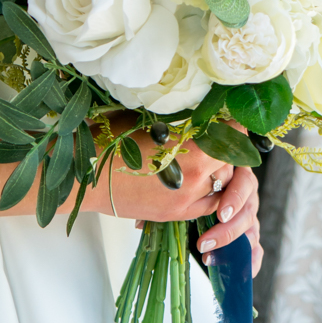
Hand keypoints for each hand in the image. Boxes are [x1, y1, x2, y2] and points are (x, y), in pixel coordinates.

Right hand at [85, 129, 262, 274]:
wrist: (87, 176)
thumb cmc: (113, 140)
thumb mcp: (151, 118)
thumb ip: (183, 118)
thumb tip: (203, 108)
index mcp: (192, 149)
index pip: (232, 136)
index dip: (234, 125)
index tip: (231, 118)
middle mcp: (195, 177)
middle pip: (229, 162)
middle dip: (226, 148)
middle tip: (216, 136)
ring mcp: (185, 200)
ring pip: (221, 186)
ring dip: (218, 172)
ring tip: (204, 158)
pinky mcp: (174, 214)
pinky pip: (206, 205)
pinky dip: (208, 193)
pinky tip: (195, 180)